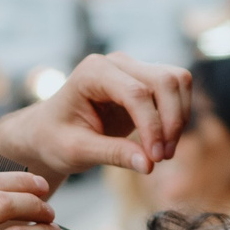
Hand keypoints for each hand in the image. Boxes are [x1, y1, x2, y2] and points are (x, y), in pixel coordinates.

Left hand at [0, 54, 192, 176]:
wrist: (50, 132)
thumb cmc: (55, 138)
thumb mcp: (77, 152)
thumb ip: (112, 155)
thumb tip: (149, 165)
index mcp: (93, 72)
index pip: (136, 93)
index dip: (152, 126)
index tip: (155, 159)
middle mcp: (116, 63)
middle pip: (165, 81)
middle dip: (171, 121)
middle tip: (162, 158)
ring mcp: (133, 68)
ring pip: (177, 81)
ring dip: (179, 117)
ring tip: (164, 153)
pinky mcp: (145, 80)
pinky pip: (176, 89)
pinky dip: (178, 115)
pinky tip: (164, 142)